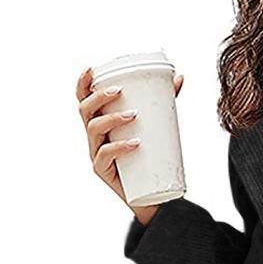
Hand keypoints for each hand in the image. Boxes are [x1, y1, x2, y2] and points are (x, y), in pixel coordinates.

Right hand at [75, 65, 184, 226]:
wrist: (154, 194)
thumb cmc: (151, 156)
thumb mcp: (156, 127)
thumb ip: (165, 102)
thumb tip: (179, 78)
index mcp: (101, 122)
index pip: (84, 99)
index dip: (82, 84)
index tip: (92, 69)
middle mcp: (94, 136)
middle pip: (85, 110)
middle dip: (99, 97)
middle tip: (120, 91)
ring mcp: (96, 153)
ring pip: (93, 130)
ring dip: (111, 118)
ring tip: (134, 115)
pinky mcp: (103, 171)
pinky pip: (105, 156)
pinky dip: (119, 147)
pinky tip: (134, 143)